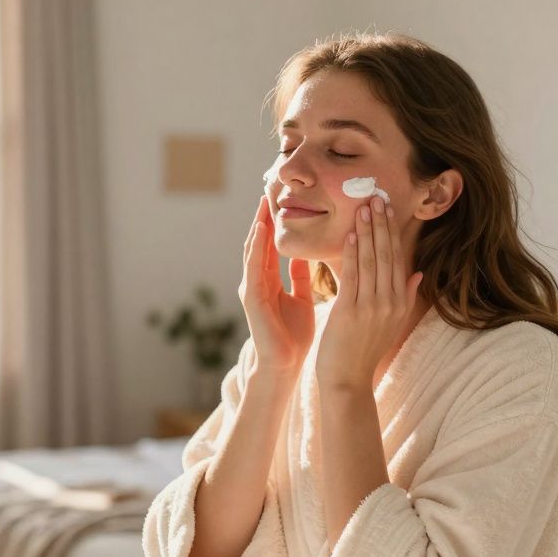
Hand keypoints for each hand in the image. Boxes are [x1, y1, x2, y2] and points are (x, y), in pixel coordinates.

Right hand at [238, 196, 314, 376]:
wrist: (286, 365)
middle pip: (259, 243)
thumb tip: (306, 255)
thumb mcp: (301, 299)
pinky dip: (257, 249)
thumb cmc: (294, 337)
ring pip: (253, 251)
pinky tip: (261, 232)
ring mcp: (251, 290)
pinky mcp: (251, 299)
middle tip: (269, 190)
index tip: (282, 200)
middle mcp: (256, 282)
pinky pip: (253, 268)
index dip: (276, 224)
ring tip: (263, 204)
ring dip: (258, 227)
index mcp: (269, 282)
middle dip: (264, 219)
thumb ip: (301, 277)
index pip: (271, 246)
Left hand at [316, 196, 423, 390]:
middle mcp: (390, 302)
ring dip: (368, 232)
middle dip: (382, 224)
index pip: (398, 259)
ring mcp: (372, 307)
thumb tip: (418, 273)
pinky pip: (354, 277)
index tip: (388, 209)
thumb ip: (405, 296)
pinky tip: (352, 235)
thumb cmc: (363, 352)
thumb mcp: (391, 323)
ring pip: (372, 261)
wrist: (348, 380)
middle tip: (377, 197)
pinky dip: (354, 254)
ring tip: (364, 207)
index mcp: (400, 303)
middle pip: (388, 255)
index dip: (393, 232)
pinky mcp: (351, 312)